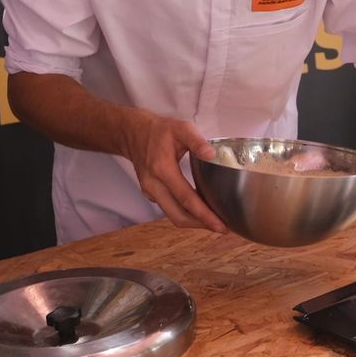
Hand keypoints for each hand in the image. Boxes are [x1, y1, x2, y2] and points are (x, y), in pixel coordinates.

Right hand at [121, 112, 225, 232]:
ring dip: (194, 222)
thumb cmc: (159, 130)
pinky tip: (200, 210)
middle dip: (201, 225)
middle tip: (223, 228)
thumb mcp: (180, 128)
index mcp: (162, 169)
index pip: (186, 198)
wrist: (133, 133)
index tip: (221, 224)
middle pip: (178, 216)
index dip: (204, 214)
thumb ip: (197, 141)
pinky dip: (185, 214)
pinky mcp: (151, 194)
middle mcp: (153, 185)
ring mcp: (150, 192)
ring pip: (173, 215)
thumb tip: (212, 155)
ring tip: (215, 222)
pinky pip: (169, 209)